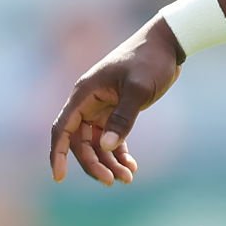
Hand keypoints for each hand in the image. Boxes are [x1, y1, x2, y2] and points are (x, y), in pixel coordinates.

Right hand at [48, 17, 182, 185]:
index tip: (59, 177)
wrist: (168, 44)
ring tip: (127, 178)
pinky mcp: (118, 110)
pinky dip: (119, 153)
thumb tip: (105, 147)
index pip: (62, 128)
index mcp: (85, 93)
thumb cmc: (151, 60)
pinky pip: (112, 137)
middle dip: (93, 163)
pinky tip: (131, 167)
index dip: (57, 153)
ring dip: (108, 162)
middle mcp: (89, 102)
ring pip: (97, 143)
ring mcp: (102, 107)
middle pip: (80, 142)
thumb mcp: (139, 88)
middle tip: (112, 181)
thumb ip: (123, 118)